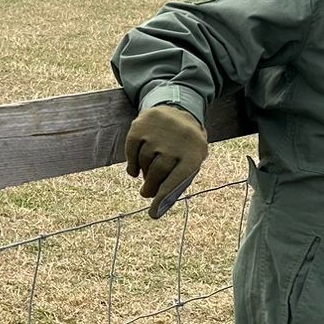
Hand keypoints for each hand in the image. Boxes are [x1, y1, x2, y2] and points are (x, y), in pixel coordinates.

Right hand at [124, 104, 207, 218]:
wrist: (178, 109)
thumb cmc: (185, 146)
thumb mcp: (191, 160)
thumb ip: (177, 181)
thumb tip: (157, 203)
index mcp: (193, 154)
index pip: (176, 181)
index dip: (162, 199)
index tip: (152, 214)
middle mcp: (175, 142)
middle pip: (157, 172)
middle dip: (150, 187)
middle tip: (147, 193)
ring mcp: (157, 133)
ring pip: (144, 162)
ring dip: (143, 172)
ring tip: (148, 172)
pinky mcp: (140, 126)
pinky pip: (131, 152)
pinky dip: (131, 164)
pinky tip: (135, 170)